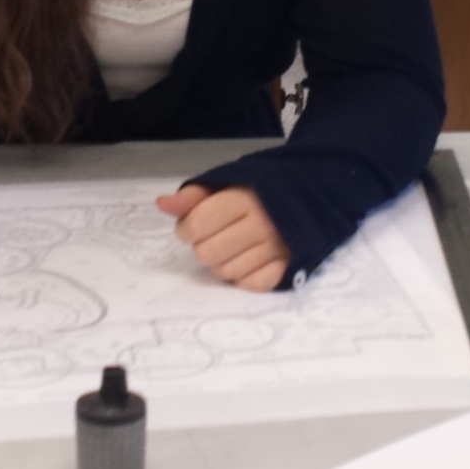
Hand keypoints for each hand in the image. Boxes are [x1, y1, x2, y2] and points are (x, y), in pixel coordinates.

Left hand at [155, 185, 288, 291]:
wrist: (307, 196)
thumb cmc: (258, 190)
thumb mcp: (225, 183)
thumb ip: (193, 196)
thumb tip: (162, 204)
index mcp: (243, 199)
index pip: (197, 225)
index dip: (186, 228)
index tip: (193, 224)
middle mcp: (261, 224)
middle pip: (208, 253)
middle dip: (203, 246)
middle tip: (214, 236)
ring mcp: (276, 249)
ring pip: (226, 273)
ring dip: (222, 263)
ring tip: (232, 246)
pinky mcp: (287, 267)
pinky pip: (251, 285)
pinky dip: (243, 277)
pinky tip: (247, 260)